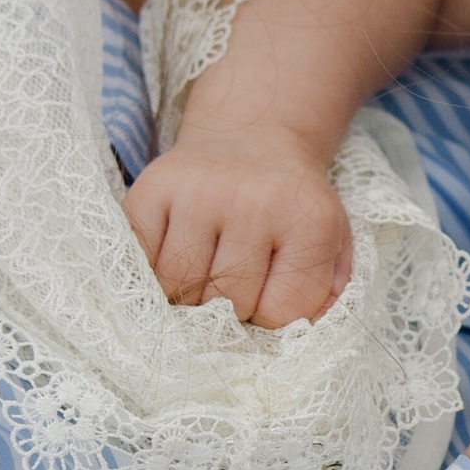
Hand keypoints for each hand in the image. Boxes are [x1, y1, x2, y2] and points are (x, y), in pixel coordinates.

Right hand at [122, 136, 350, 325]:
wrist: (251, 134)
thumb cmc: (289, 205)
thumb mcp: (330, 241)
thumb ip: (323, 292)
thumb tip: (296, 335)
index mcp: (308, 221)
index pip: (280, 312)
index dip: (270, 315)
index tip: (267, 292)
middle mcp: (254, 202)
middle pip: (226, 302)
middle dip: (227, 307)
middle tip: (232, 282)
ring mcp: (199, 192)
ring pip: (177, 286)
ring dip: (186, 292)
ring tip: (203, 269)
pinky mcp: (153, 187)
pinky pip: (139, 259)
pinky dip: (150, 269)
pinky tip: (172, 253)